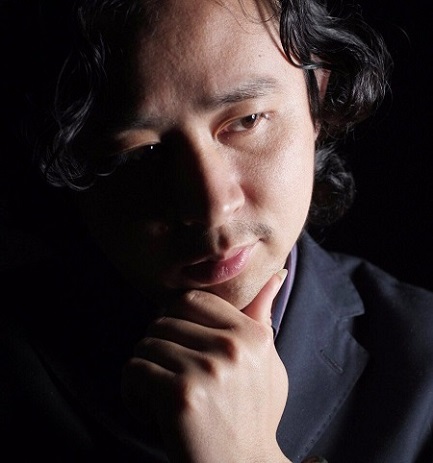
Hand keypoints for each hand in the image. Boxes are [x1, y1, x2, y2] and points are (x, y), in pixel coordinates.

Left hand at [121, 270, 291, 462]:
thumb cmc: (253, 416)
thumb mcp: (268, 364)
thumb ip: (264, 317)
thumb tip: (276, 275)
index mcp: (252, 334)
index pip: (193, 299)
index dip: (173, 316)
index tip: (174, 341)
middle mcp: (232, 347)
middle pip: (164, 319)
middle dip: (157, 345)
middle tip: (165, 371)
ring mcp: (207, 370)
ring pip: (146, 344)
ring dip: (144, 369)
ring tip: (158, 392)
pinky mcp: (181, 395)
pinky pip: (135, 369)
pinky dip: (132, 390)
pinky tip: (147, 407)